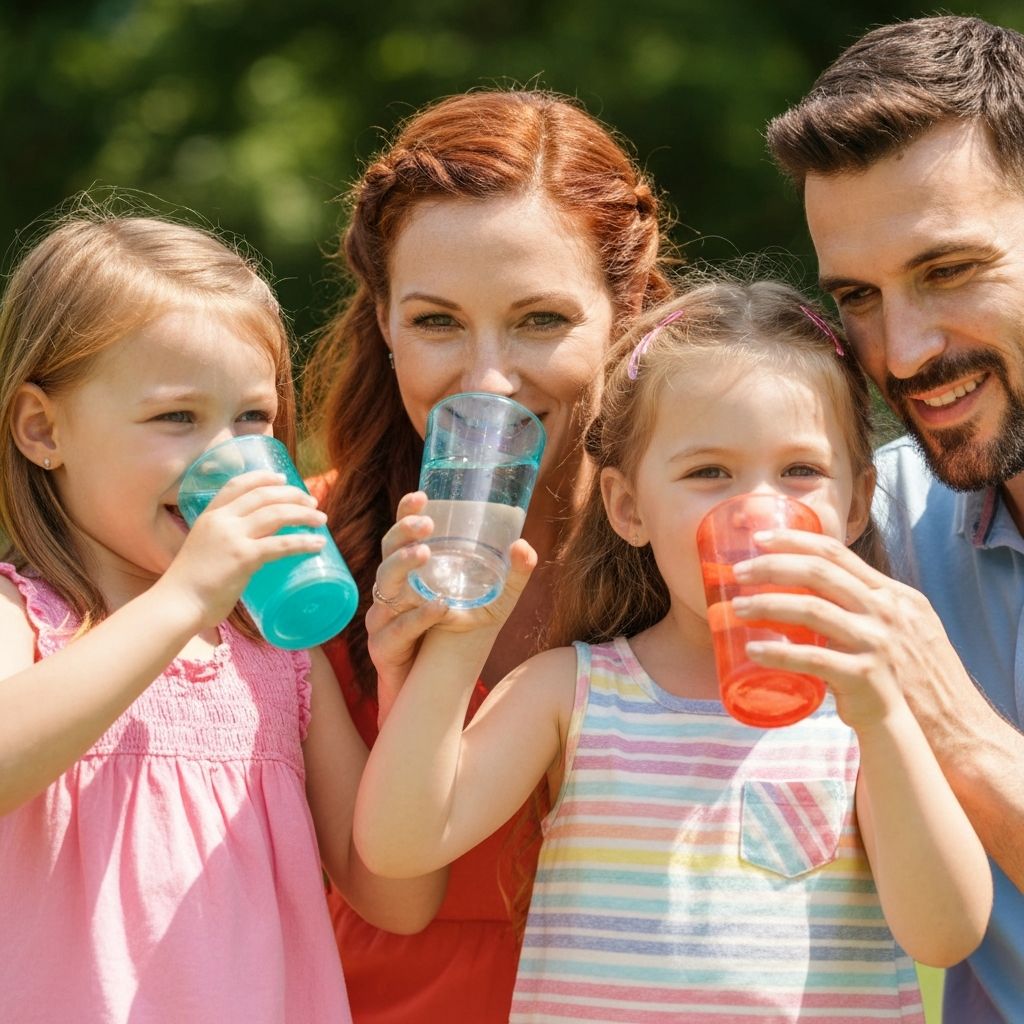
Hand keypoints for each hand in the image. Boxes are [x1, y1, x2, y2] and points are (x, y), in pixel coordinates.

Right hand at [160, 470, 327, 629]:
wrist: (176, 605)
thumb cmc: (189, 587)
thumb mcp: (203, 551)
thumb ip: (224, 545)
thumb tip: (250, 553)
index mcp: (209, 516)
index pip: (237, 485)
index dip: (263, 478)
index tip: (284, 478)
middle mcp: (221, 520)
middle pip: (264, 495)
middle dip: (293, 495)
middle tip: (312, 503)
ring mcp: (232, 537)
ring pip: (276, 514)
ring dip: (303, 515)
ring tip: (321, 520)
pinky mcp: (244, 557)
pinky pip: (281, 544)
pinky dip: (303, 542)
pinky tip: (318, 544)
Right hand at [367, 491, 537, 721]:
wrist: (429, 695)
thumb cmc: (453, 641)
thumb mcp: (489, 606)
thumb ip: (510, 578)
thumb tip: (524, 546)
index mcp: (410, 575)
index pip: (401, 537)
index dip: (406, 514)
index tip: (421, 495)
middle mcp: (392, 593)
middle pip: (388, 555)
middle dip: (403, 535)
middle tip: (427, 524)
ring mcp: (383, 620)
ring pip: (385, 589)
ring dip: (404, 568)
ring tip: (427, 554)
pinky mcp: (383, 649)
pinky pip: (396, 630)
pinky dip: (417, 617)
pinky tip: (438, 606)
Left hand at [728, 528, 970, 733]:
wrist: (939, 723)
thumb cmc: (900, 672)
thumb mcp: (890, 626)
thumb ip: (858, 606)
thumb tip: (808, 589)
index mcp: (888, 593)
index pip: (836, 552)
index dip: (795, 540)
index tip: (761, 537)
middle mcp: (884, 611)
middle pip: (818, 573)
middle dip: (773, 566)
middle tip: (738, 571)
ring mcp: (876, 642)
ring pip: (812, 610)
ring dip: (768, 604)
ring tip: (737, 607)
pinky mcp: (865, 675)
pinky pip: (812, 658)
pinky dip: (778, 652)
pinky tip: (752, 649)